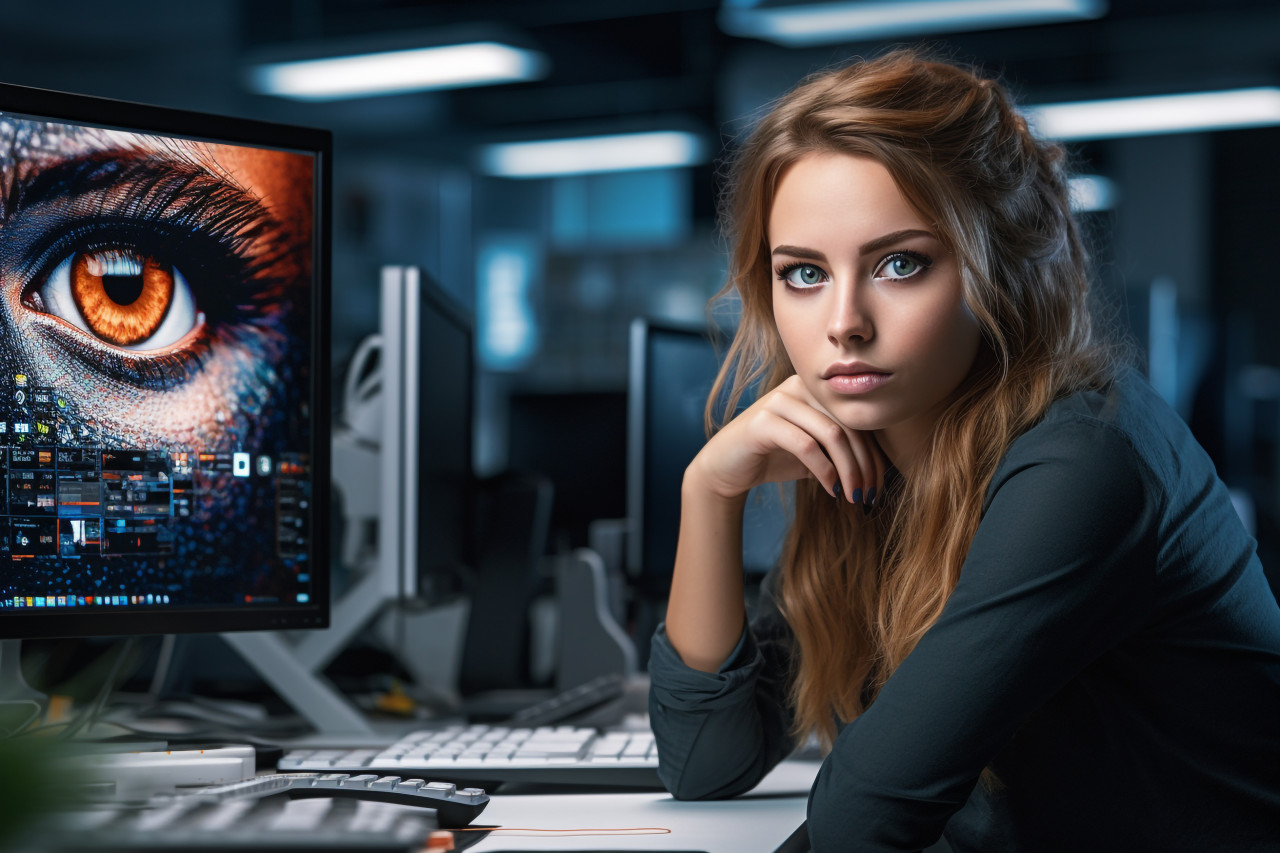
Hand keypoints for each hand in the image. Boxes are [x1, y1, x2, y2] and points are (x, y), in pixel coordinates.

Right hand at [689, 374, 886, 504]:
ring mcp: (780, 401)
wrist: (726, 467)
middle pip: (849, 424)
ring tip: (853, 496)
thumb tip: (882, 469)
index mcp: (816, 389)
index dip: (874, 454)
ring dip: (848, 471)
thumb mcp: (817, 452)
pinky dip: (824, 471)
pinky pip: (806, 445)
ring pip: (831, 434)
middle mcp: (799, 387)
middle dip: (865, 465)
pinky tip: (830, 490)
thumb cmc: (776, 458)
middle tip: (869, 495)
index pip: (857, 419)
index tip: (879, 486)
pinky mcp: (763, 421)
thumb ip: (843, 449)